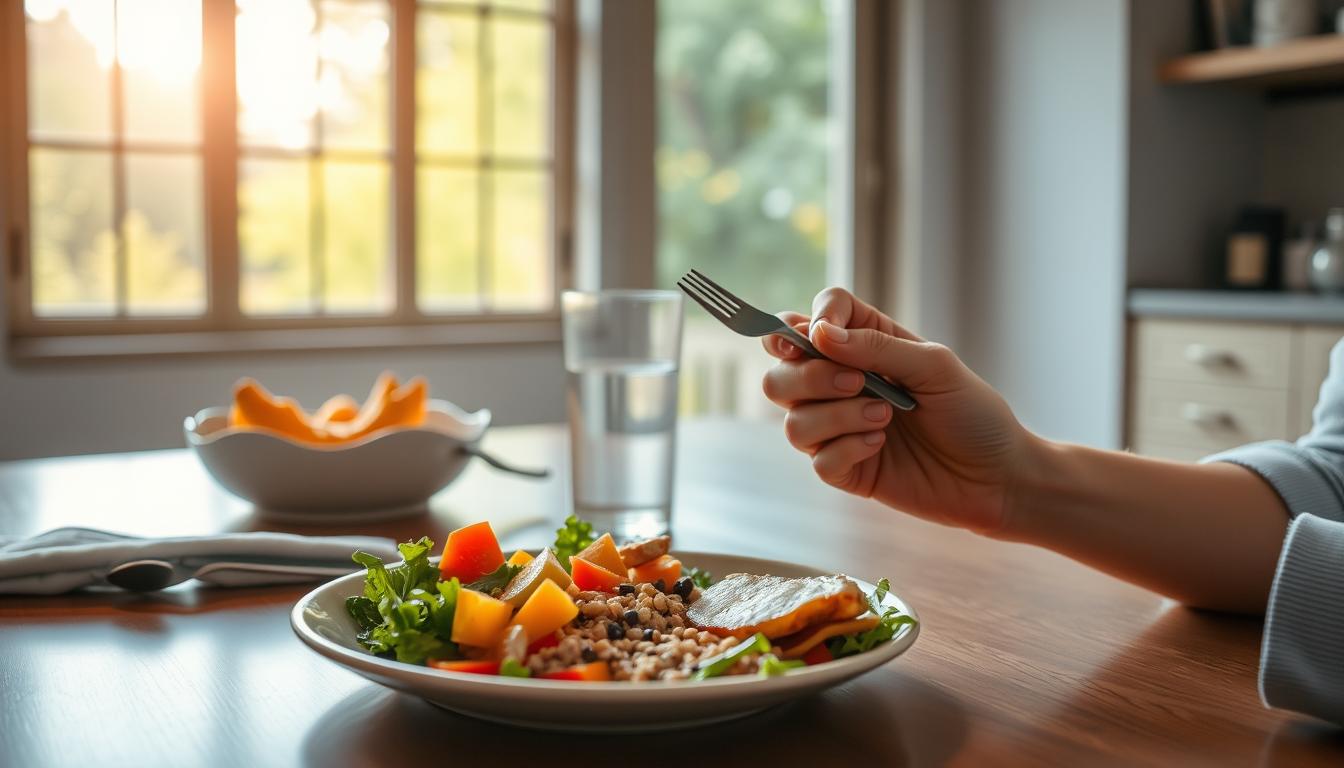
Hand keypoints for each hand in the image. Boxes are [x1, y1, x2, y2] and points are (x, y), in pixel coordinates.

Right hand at [762, 287, 1034, 534]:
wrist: (999, 478)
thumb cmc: (974, 414)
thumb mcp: (934, 366)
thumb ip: (876, 347)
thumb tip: (818, 334)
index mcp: (864, 347)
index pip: (807, 321)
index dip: (805, 323)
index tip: (824, 335)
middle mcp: (842, 386)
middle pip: (780, 373)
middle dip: (809, 376)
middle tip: (858, 383)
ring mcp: (840, 430)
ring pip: (792, 420)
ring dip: (837, 416)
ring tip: (885, 419)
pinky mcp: (847, 470)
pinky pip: (818, 460)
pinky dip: (848, 450)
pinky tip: (880, 447)